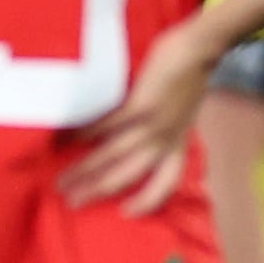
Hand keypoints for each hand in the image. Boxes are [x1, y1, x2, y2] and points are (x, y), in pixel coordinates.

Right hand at [62, 19, 219, 210]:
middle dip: (99, 191)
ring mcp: (154, 124)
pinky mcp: (141, 106)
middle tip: (72, 202)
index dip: (147, 202)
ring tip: (62, 180)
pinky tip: (67, 140)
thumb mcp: (181, 111)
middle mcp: (166, 140)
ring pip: (113, 156)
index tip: (126, 213)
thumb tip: (135, 134)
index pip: (166, 184)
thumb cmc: (188, 76)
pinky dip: (85, 134)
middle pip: (129, 177)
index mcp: (178, 143)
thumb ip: (162, 126)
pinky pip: (107, 126)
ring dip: (85, 171)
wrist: (201, 49)